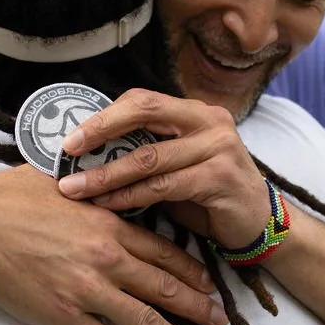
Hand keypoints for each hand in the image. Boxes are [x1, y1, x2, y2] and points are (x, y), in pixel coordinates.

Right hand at [0, 163, 227, 324]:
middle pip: (167, 290)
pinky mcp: (62, 314)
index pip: (166, 253)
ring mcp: (86, 289)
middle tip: (221, 323)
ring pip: (145, 321)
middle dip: (199, 310)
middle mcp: (107, 259)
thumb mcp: (64, 183)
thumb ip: (97, 191)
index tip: (212, 286)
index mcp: (111, 224)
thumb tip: (113, 181)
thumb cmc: (9, 197)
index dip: (194, 273)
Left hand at [56, 89, 272, 249]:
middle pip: (145, 112)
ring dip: (107, 175)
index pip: (143, 100)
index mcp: (196, 112)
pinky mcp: (220, 177)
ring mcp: (218, 146)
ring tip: (77, 189)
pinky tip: (109, 205)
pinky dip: (131, 196)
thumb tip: (90, 154)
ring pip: (149, 157)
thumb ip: (147, 153)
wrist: (256, 224)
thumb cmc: (209, 197)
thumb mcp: (178, 166)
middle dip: (101, 131)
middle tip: (68, 152)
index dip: (105, 116)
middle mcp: (210, 121)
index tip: (71, 138)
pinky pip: (163, 185)